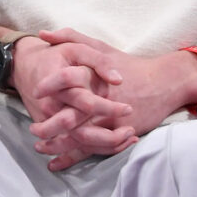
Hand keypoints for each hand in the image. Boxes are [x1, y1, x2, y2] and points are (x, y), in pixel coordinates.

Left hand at [28, 29, 196, 168]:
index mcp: (94, 78)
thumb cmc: (129, 64)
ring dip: (57, 145)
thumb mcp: (99, 46)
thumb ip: (71, 36)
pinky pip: (93, 149)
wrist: (163, 82)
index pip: (66, 82)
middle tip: (33, 128)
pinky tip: (57, 163)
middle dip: (48, 126)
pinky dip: (73, 158)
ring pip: (79, 138)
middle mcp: (101, 101)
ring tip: (40, 146)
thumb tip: (43, 34)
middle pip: (70, 117)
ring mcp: (110, 120)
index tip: (35, 92)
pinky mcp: (118, 133)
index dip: (49, 87)